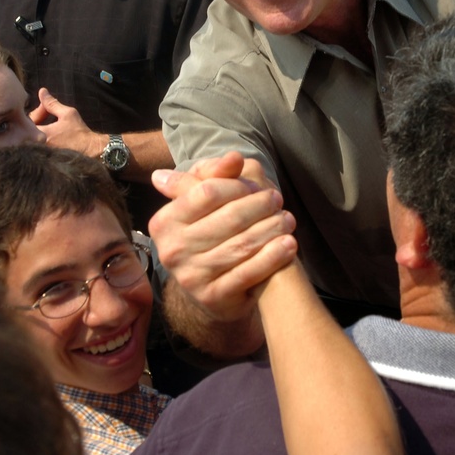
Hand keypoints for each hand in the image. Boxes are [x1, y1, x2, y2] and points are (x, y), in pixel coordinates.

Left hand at [29, 87, 102, 157]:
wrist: (90, 150)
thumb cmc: (79, 132)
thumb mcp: (67, 113)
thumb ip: (51, 103)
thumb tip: (41, 91)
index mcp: (42, 134)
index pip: (27, 120)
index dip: (36, 112)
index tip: (46, 108)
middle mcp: (38, 145)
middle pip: (28, 129)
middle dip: (37, 118)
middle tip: (47, 112)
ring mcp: (41, 152)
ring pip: (32, 136)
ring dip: (38, 126)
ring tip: (49, 120)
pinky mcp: (45, 156)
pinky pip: (37, 143)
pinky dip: (41, 135)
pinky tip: (51, 131)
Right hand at [149, 152, 296, 322]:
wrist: (212, 289)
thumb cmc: (210, 234)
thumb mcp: (205, 203)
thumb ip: (217, 175)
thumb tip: (233, 157)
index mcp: (165, 222)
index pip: (207, 192)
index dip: (238, 186)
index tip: (259, 185)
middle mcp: (172, 250)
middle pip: (228, 218)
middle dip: (259, 205)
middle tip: (278, 199)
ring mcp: (191, 277)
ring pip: (241, 245)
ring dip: (271, 228)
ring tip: (288, 219)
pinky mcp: (213, 298)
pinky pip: (248, 272)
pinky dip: (272, 256)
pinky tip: (289, 244)